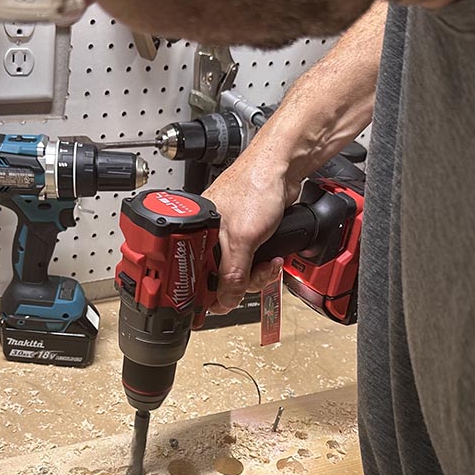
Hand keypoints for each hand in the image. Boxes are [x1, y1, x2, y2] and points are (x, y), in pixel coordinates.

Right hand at [204, 145, 300, 313]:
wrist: (282, 169)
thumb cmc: (254, 186)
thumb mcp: (242, 239)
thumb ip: (232, 275)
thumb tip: (225, 302)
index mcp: (195, 234)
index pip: (192, 276)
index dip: (206, 294)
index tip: (217, 306)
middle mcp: (209, 236)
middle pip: (218, 279)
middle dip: (241, 284)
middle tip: (253, 279)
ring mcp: (229, 236)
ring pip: (237, 273)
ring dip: (257, 274)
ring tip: (269, 265)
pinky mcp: (248, 235)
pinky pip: (251, 262)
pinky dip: (263, 265)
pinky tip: (273, 258)